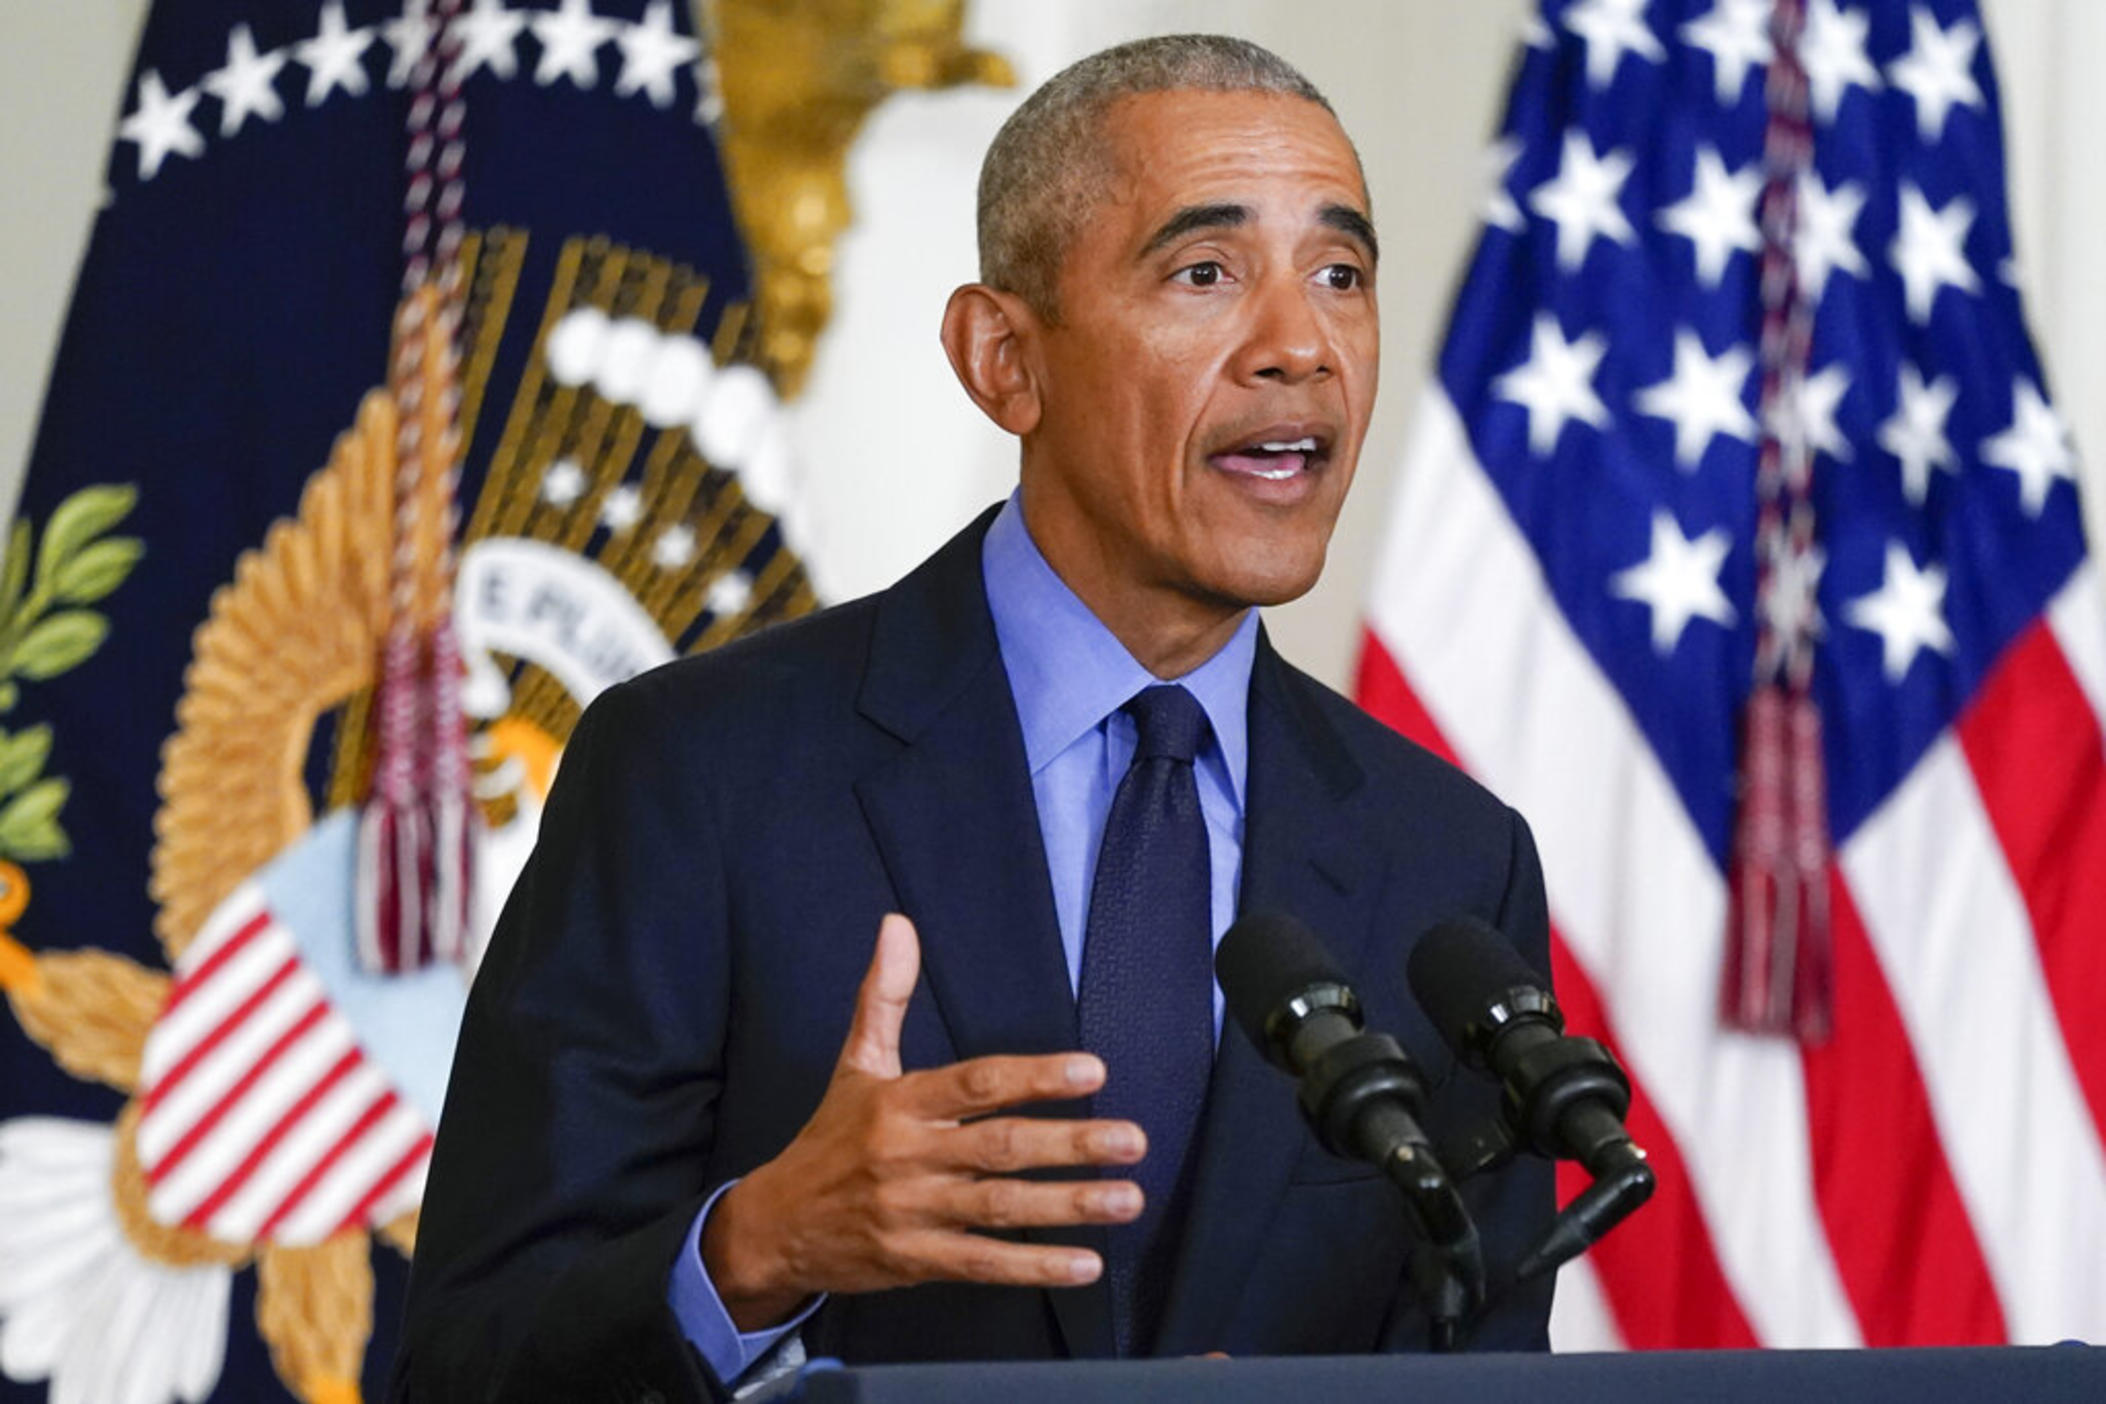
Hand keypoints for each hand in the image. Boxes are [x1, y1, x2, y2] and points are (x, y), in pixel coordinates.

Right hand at [702, 914, 1147, 1329]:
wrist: (775, 1226)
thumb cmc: (830, 1139)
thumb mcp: (855, 1064)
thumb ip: (884, 995)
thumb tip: (898, 924)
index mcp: (899, 1102)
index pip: (976, 1084)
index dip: (1035, 1076)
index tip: (1091, 1071)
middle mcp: (908, 1156)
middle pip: (999, 1148)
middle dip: (1070, 1144)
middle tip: (1132, 1140)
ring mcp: (912, 1213)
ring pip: (1000, 1208)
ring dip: (1069, 1205)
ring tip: (1128, 1198)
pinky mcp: (916, 1261)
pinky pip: (983, 1264)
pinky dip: (1034, 1266)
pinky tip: (1086, 1264)